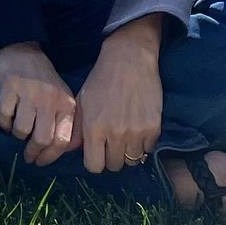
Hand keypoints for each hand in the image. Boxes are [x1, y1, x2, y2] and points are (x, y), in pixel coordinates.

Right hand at [0, 41, 82, 165]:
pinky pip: (4, 117)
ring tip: (18, 130)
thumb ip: (65, 123)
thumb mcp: (62, 99)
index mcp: (66, 104)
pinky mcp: (9, 88)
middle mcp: (49, 100)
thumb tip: (63, 151)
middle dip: (33, 152)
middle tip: (27, 156)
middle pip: (42, 139)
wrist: (23, 51)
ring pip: (22, 130)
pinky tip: (7, 119)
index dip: (50, 157)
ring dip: (17, 135)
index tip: (40, 162)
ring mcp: (29, 93)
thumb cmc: (44, 81)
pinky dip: (4, 123)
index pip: (63, 141)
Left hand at [72, 37, 162, 173]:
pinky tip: (138, 128)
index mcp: (94, 127)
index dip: (95, 161)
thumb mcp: (82, 100)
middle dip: (111, 156)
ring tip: (125, 135)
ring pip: (132, 161)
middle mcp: (115, 133)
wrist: (129, 59)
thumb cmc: (101, 78)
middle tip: (112, 142)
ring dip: (128, 151)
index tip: (98, 152)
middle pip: (114, 166)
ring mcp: (136, 132)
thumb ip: (77, 128)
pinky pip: (148, 150)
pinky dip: (143, 143)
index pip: (94, 166)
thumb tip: (72, 150)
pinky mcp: (153, 128)